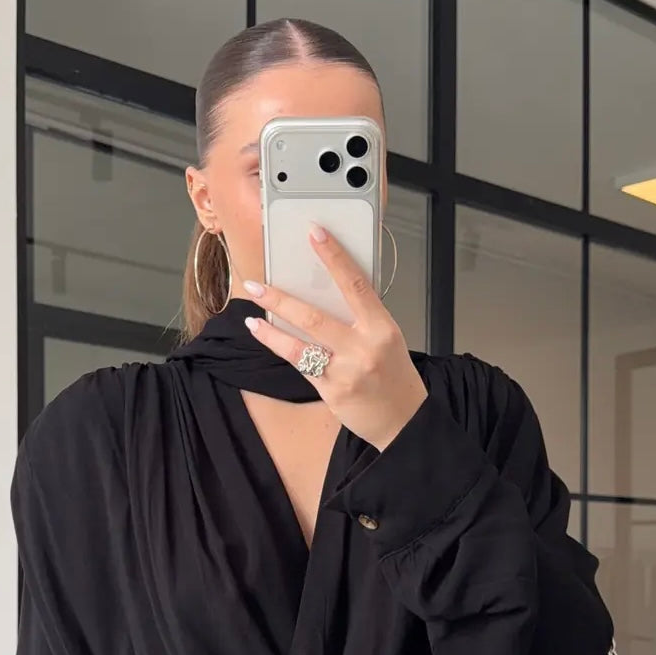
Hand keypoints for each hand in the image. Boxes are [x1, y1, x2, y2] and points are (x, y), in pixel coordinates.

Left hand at [241, 225, 427, 451]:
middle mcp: (364, 347)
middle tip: (257, 284)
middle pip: (315, 316)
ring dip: (271, 327)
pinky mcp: (332, 390)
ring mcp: (346, 371)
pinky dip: (279, 346)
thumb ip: (360, 319)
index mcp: (382, 327)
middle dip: (281, 298)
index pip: (355, 284)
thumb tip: (323, 294)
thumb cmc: (394, 376)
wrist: (403, 421)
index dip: (334, 256)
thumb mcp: (387, 339)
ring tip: (252, 314)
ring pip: (299, 344)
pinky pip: (299, 364)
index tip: (315, 233)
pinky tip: (264, 335)